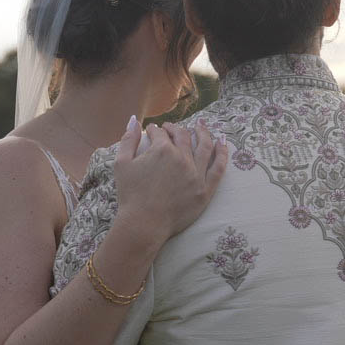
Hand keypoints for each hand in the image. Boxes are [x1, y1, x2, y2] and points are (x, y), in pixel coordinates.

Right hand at [113, 117, 227, 246]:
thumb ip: (128, 139)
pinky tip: (222, 142)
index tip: (152, 131)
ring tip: (200, 126)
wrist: (144, 224)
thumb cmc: (130, 195)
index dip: (154, 130)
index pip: (160, 133)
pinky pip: (218, 167)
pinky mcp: (205, 189)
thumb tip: (134, 120)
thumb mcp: (121, 164)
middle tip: (170, 128)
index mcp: (162, 150)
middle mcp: (182, 158)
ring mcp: (196, 173)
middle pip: (182, 136)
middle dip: (175, 129)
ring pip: (205, 146)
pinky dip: (222, 153)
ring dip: (203, 133)